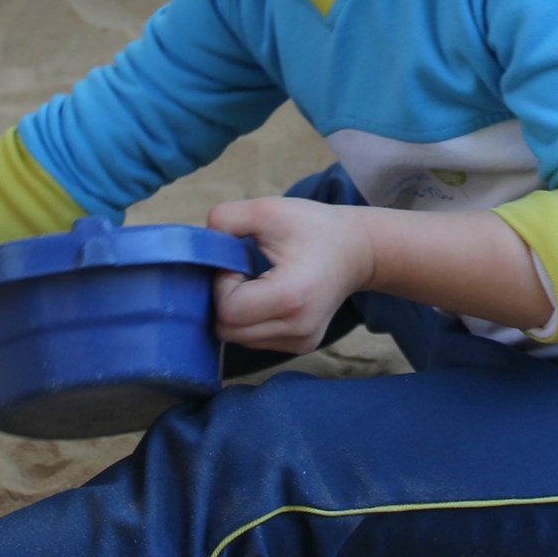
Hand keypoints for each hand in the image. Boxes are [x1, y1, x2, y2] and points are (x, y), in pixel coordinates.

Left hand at [207, 196, 373, 355]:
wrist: (358, 250)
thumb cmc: (314, 227)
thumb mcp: (268, 210)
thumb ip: (225, 219)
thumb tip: (200, 247)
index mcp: (291, 297)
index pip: (228, 309)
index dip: (221, 283)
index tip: (236, 261)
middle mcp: (297, 328)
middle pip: (228, 330)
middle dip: (223, 299)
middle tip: (240, 271)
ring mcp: (300, 342)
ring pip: (237, 338)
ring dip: (234, 311)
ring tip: (254, 282)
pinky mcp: (301, 346)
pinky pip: (254, 340)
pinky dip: (249, 320)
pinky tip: (265, 296)